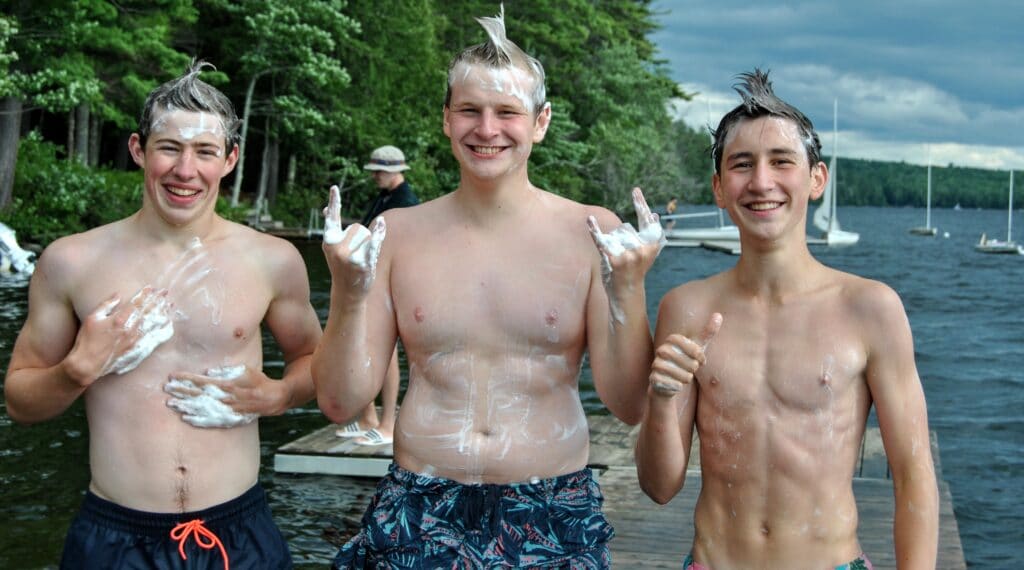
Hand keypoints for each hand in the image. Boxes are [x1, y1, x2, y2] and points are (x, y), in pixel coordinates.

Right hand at [65, 287, 173, 383]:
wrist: (87, 365)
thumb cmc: (87, 341)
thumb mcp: (92, 318)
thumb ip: (106, 305)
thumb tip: (118, 294)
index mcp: (120, 320)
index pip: (137, 303)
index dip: (146, 294)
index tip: (152, 287)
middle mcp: (131, 329)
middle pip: (149, 312)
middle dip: (158, 300)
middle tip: (166, 292)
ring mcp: (136, 341)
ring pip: (154, 323)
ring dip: (163, 312)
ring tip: (170, 305)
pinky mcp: (138, 350)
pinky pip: (155, 338)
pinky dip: (162, 329)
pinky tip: (168, 324)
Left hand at [164, 364, 281, 427]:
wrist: (273, 399)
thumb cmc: (257, 381)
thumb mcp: (246, 370)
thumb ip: (227, 371)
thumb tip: (209, 372)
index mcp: (229, 385)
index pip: (203, 381)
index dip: (187, 379)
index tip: (173, 376)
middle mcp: (226, 399)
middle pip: (199, 395)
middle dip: (182, 391)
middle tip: (167, 389)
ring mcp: (227, 411)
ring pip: (202, 409)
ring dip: (186, 406)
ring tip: (171, 403)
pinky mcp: (229, 419)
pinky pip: (211, 421)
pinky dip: (198, 420)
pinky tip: (186, 418)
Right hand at [322, 185, 385, 292]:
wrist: (347, 293)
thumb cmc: (341, 267)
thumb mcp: (332, 248)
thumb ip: (332, 229)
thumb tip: (326, 210)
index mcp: (328, 241)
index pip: (332, 218)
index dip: (334, 201)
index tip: (334, 187)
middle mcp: (336, 246)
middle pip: (357, 227)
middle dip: (360, 238)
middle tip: (354, 256)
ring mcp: (349, 255)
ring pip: (367, 235)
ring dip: (368, 245)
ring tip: (361, 260)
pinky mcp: (362, 262)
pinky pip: (373, 243)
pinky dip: (378, 233)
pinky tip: (381, 223)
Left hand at [587, 187, 664, 287]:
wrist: (627, 293)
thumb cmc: (636, 271)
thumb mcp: (648, 253)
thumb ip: (650, 235)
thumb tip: (654, 215)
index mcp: (652, 244)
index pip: (646, 220)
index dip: (640, 204)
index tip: (635, 190)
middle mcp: (641, 248)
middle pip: (625, 229)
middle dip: (621, 240)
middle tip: (626, 259)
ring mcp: (628, 254)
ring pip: (614, 235)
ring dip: (612, 245)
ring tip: (618, 262)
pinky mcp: (614, 260)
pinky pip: (602, 240)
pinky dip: (594, 230)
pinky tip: (589, 220)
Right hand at [649, 313, 721, 397]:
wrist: (666, 379)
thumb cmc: (685, 360)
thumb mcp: (697, 347)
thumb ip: (707, 332)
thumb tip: (719, 315)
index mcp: (672, 340)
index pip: (692, 346)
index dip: (699, 355)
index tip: (702, 360)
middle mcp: (662, 350)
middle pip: (691, 364)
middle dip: (694, 369)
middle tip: (689, 368)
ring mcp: (657, 364)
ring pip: (684, 376)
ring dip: (687, 379)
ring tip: (682, 376)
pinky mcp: (654, 379)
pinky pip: (675, 385)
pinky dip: (678, 386)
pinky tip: (674, 384)